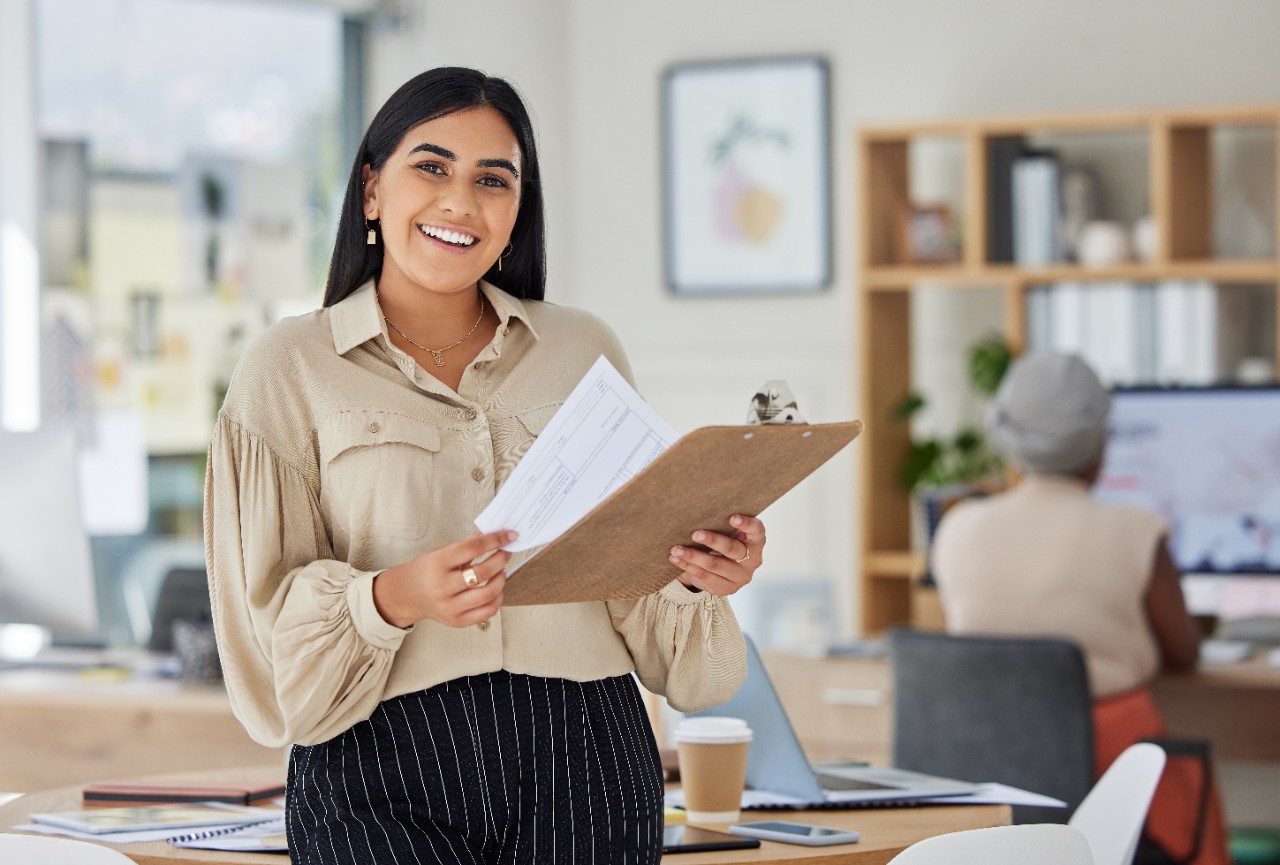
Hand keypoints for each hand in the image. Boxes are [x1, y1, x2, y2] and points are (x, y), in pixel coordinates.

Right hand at [373, 529, 516, 628]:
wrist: (406, 595)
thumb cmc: (426, 570)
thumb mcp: (441, 551)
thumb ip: (467, 546)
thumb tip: (496, 537)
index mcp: (437, 563)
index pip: (473, 548)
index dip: (495, 540)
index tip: (509, 536)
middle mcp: (442, 587)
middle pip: (483, 572)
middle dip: (501, 560)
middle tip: (505, 553)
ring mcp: (449, 607)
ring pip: (488, 594)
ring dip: (501, 579)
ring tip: (500, 571)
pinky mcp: (457, 621)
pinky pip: (487, 611)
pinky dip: (497, 598)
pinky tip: (496, 589)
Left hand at [669, 514, 764, 596]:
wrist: (720, 568)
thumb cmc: (723, 541)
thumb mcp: (728, 532)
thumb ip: (721, 523)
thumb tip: (698, 510)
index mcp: (756, 541)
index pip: (757, 530)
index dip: (746, 524)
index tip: (732, 518)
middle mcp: (752, 560)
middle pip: (732, 549)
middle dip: (712, 541)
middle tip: (695, 534)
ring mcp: (741, 576)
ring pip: (715, 565)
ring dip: (693, 556)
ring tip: (676, 549)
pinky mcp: (728, 588)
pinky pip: (706, 577)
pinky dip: (688, 567)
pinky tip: (676, 560)